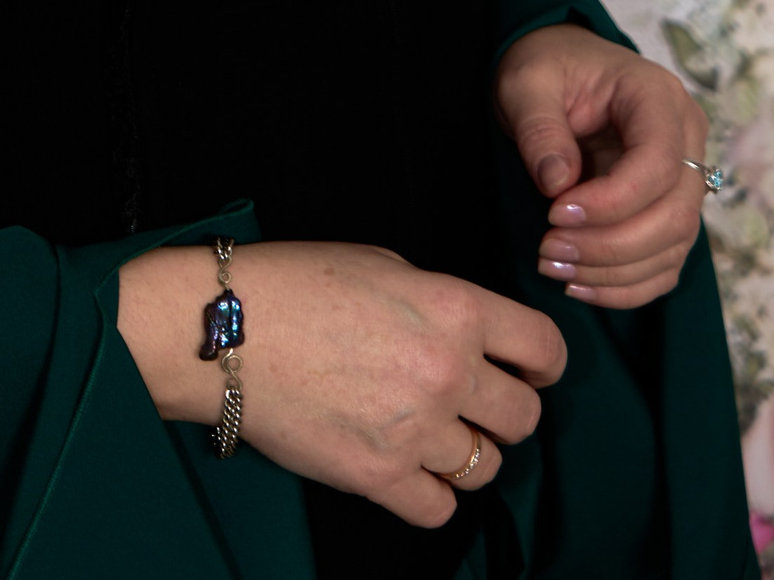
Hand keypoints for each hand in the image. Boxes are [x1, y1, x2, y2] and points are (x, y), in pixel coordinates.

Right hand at [115, 240, 564, 527]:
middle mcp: (446, 370)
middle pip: (524, 418)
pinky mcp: (380, 477)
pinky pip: (442, 508)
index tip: (531, 370)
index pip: (545, 349)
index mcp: (452, 307)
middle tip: (472, 402)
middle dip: (504, 411)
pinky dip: (432, 493)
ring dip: (466, 452)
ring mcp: (416, 430)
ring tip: (428, 432)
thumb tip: (476, 339)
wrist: (228, 330)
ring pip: (488, 467)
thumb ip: (442, 305)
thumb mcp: (384, 265)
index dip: (544, 364)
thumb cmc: (297, 284)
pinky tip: (407, 465)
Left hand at [493, 21, 712, 307]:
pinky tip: (580, 285)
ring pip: (673, 246)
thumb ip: (539, 127)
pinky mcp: (671, 209)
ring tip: (555, 267)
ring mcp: (685, 177)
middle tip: (549, 250)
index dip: (612, 200)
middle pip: (674, 213)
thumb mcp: (525, 82)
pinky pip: (665, 263)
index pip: (658, 163)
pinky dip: (627, 285)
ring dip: (615, 270)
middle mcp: (686, 137)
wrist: (559, 68)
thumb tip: (557, 185)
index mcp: (657, 95)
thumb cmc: (546, 67)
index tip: (555, 211)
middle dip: (611, 245)